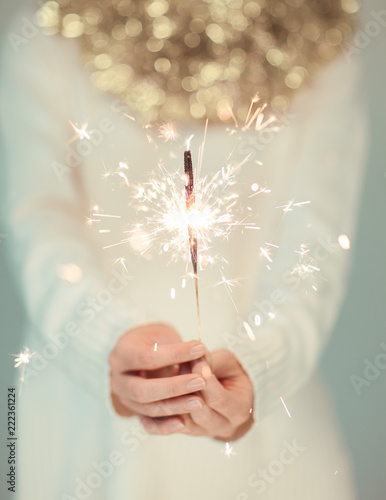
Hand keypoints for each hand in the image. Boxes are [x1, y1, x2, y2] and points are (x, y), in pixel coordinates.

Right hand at [109, 323, 208, 431]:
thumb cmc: (152, 340)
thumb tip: (203, 356)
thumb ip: (180, 346)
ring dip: (175, 406)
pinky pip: (148, 425)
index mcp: (120, 354)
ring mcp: (125, 399)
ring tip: (200, 401)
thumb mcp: (162, 334)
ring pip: (147, 408)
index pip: (147, 356)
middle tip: (200, 382)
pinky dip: (164, 427)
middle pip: (142, 389)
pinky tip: (183, 424)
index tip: (200, 349)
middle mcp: (117, 380)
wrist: (138, 352)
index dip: (174, 354)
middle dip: (174, 387)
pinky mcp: (135, 413)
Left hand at [140, 349, 254, 441]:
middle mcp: (224, 426)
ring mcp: (205, 432)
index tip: (194, 360)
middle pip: (200, 412)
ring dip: (175, 397)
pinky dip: (165, 408)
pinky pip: (171, 425)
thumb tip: (195, 358)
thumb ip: (213, 361)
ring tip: (170, 373)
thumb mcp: (228, 363)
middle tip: (179, 365)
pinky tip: (160, 389)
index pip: (219, 398)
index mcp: (240, 409)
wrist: (230, 392)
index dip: (205, 380)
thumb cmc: (230, 374)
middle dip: (187, 388)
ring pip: (184, 420)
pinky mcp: (189, 431)